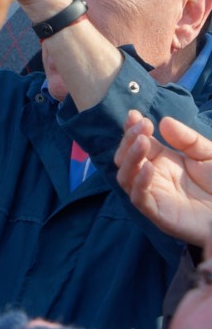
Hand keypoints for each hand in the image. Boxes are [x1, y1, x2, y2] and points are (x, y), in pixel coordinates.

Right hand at [115, 110, 211, 249]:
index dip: (131, 129)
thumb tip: (163, 121)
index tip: (135, 115)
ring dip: (130, 158)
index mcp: (160, 160)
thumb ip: (187, 139)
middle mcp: (151, 176)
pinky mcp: (157, 213)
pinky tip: (149, 167)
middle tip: (142, 126)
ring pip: (125, 177)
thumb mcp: (208, 154)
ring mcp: (152, 194)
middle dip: (128, 140)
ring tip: (142, 141)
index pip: (137, 143)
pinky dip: (139, 183)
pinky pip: (139, 198)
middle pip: (124, 158)